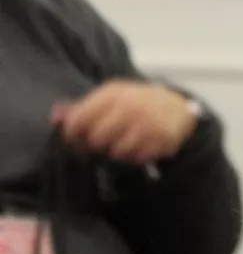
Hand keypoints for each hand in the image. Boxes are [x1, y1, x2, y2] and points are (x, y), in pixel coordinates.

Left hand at [51, 80, 196, 164]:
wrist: (177, 105)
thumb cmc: (135, 101)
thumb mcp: (110, 97)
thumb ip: (81, 107)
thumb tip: (55, 117)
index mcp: (113, 94)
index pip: (80, 119)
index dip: (72, 133)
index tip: (75, 138)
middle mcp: (131, 108)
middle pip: (98, 139)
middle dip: (95, 145)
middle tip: (99, 144)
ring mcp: (148, 125)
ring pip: (118, 152)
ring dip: (116, 152)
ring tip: (120, 145)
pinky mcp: (163, 140)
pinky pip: (138, 159)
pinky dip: (135, 157)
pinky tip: (137, 148)